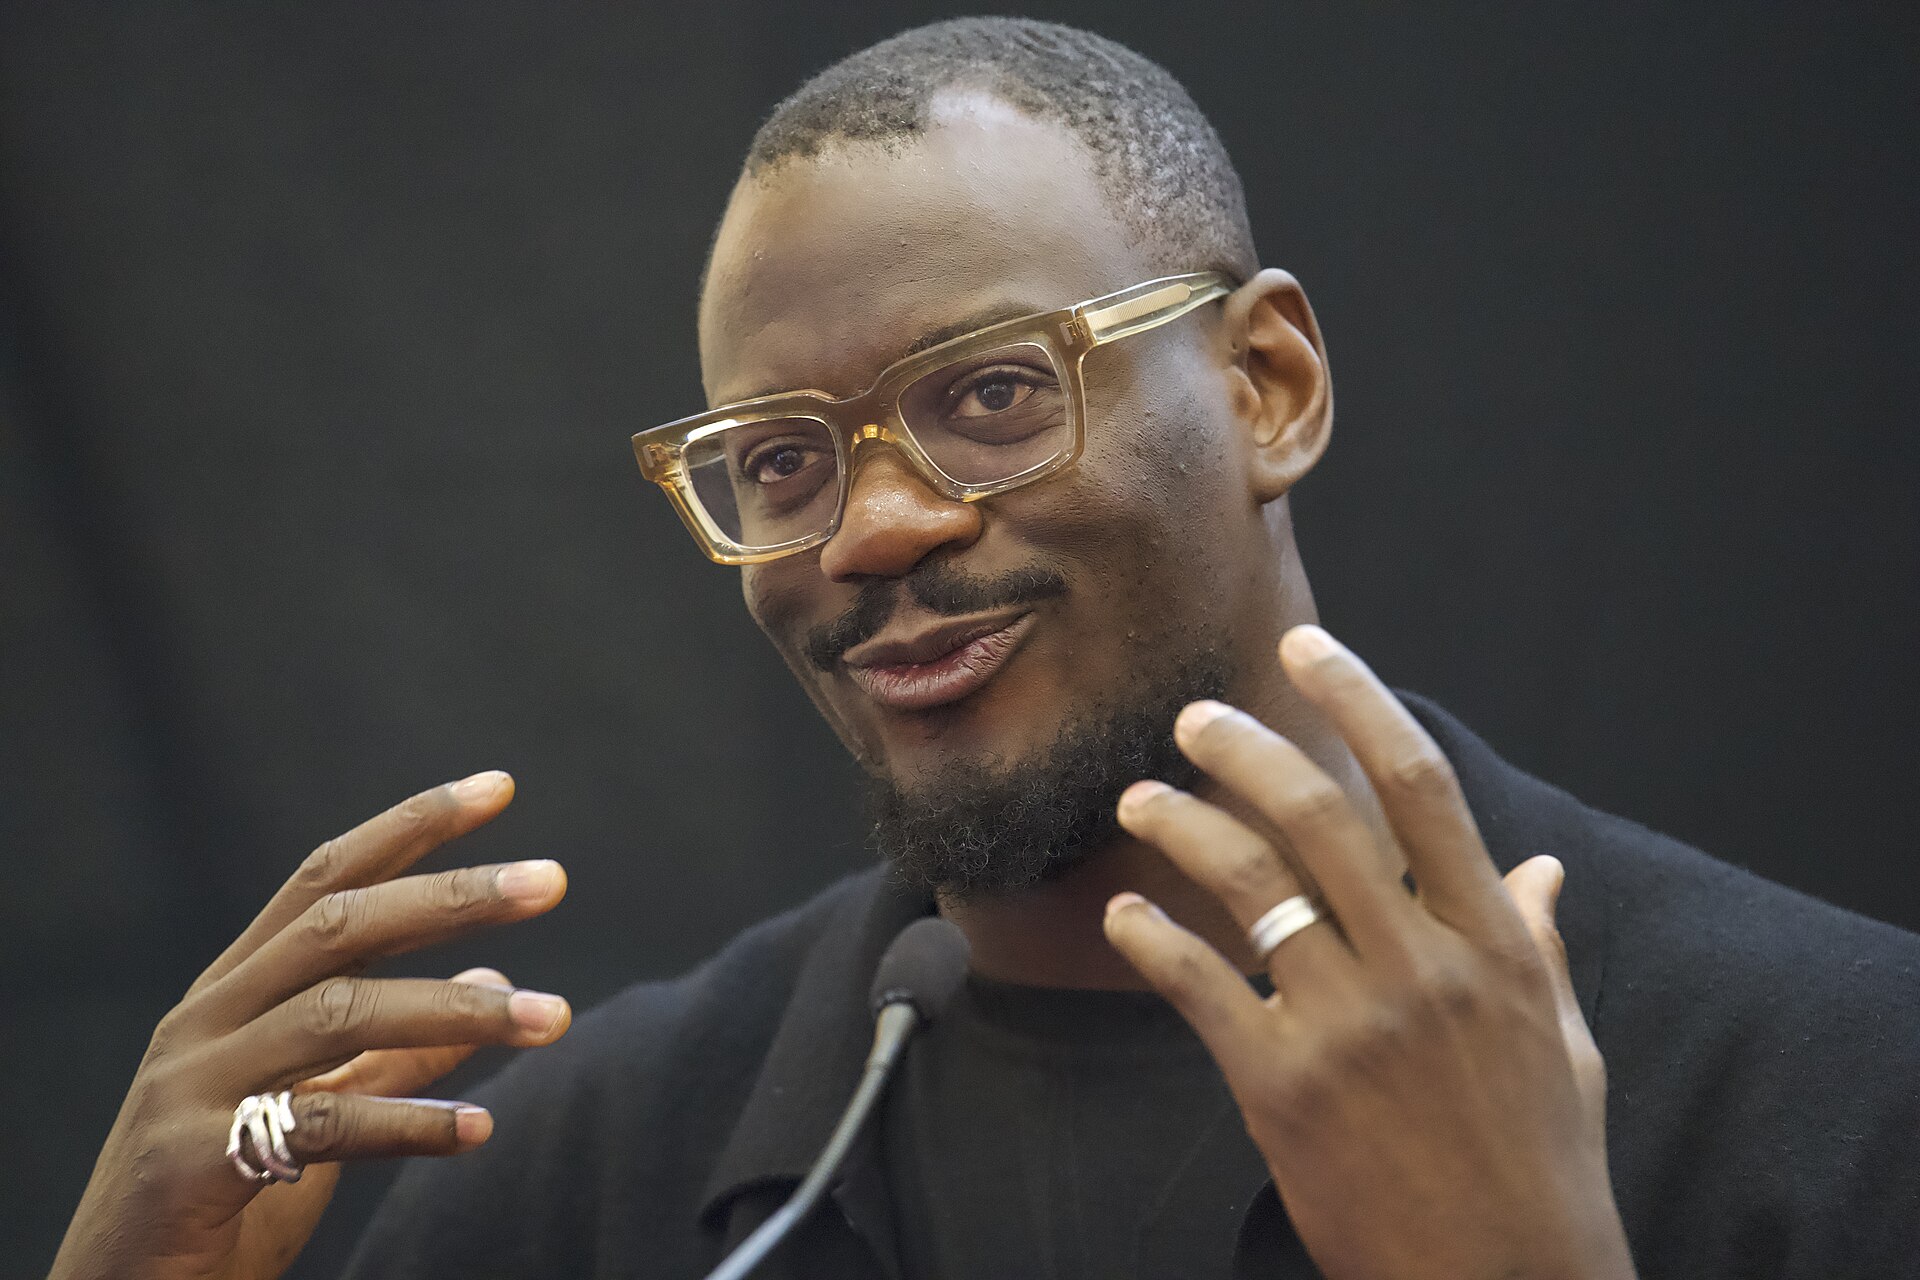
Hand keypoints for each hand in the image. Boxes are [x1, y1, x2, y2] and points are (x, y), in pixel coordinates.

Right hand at [51, 772, 571, 1279]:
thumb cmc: (222, 1200)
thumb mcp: (321, 1112)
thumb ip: (396, 1054)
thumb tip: (497, 990)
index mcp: (236, 989)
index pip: (327, 878)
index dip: (411, 826)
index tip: (499, 787)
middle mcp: (208, 1017)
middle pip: (339, 924)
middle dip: (452, 895)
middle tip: (553, 879)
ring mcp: (192, 1083)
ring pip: (338, 1013)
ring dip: (457, 1012)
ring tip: (552, 1020)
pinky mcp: (191, 1159)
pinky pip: (319, 1125)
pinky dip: (407, 1122)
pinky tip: (478, 1130)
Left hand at [1103, 626, 1631, 1279]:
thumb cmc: (1541, 1163)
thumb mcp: (1563, 1042)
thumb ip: (1536, 945)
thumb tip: (1544, 871)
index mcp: (1492, 942)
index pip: (1419, 786)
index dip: (1357, 700)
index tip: (1307, 649)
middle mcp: (1419, 966)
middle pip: (1315, 814)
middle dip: (1239, 746)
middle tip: (1190, 721)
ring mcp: (1348, 1024)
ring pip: (1247, 884)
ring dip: (1180, 825)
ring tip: (1140, 800)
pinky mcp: (1282, 1087)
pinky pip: (1197, 986)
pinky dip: (1150, 938)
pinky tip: (1125, 913)